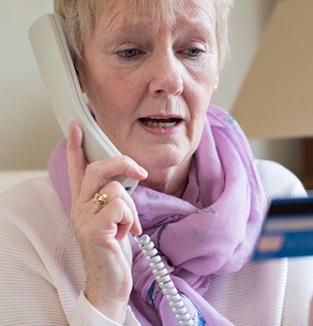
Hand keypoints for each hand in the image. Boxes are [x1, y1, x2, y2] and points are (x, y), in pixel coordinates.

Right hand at [67, 121, 146, 322]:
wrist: (109, 282)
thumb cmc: (114, 248)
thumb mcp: (113, 218)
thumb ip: (115, 198)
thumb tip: (130, 178)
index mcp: (84, 201)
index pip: (77, 168)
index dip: (77, 146)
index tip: (77, 125)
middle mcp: (79, 206)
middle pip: (97, 168)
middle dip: (123, 163)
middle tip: (140, 173)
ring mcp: (84, 218)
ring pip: (116, 189)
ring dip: (131, 208)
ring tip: (128, 226)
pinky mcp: (93, 229)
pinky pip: (120, 207)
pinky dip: (130, 219)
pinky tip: (126, 234)